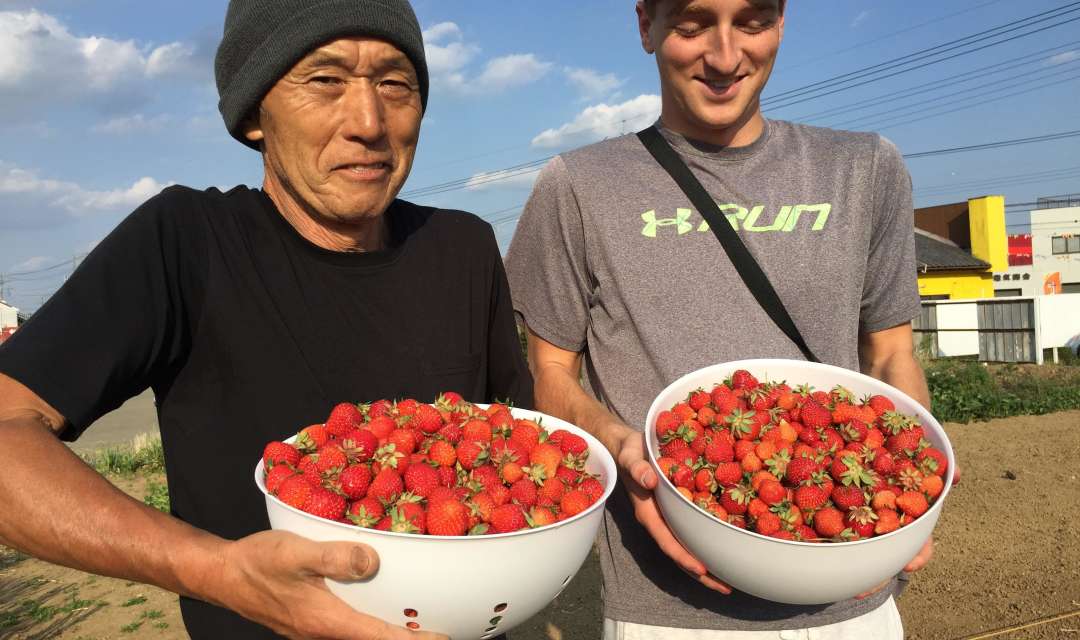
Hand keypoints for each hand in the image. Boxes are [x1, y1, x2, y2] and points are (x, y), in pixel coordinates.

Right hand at [212, 530, 446, 639]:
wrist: (222, 574)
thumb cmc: (258, 561)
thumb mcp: (297, 551)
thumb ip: (335, 557)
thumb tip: (373, 562)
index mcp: (327, 620)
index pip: (379, 637)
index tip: (442, 639)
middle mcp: (324, 632)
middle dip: (406, 636)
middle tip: (438, 627)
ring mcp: (316, 629)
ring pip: (361, 634)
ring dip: (388, 630)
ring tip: (418, 616)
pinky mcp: (310, 620)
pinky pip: (349, 625)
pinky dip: (370, 619)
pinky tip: (379, 601)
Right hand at [615, 428, 730, 593]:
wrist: (626, 447)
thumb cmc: (629, 452)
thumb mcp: (630, 456)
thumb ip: (638, 468)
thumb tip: (650, 481)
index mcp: (648, 512)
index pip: (666, 540)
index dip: (683, 555)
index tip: (701, 568)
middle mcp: (658, 520)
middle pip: (679, 553)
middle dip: (701, 573)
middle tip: (726, 587)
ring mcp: (667, 518)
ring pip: (686, 547)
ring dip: (706, 565)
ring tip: (729, 580)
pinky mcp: (674, 512)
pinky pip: (690, 532)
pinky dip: (705, 544)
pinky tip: (723, 550)